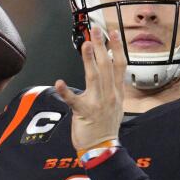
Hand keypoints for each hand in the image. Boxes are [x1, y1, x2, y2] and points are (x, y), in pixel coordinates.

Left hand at [53, 27, 126, 151]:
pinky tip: (59, 83)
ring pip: (95, 77)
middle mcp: (110, 95)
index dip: (117, 48)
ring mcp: (98, 103)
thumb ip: (114, 91)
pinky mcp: (84, 112)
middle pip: (108, 66)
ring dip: (90, 60)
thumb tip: (112, 79)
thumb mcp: (117, 108)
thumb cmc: (106, 129)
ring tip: (86, 44)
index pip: (120, 66)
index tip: (114, 33)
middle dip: (103, 46)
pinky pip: (74, 100)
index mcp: (117, 93)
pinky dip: (66, 92)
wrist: (103, 149)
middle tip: (97, 30)